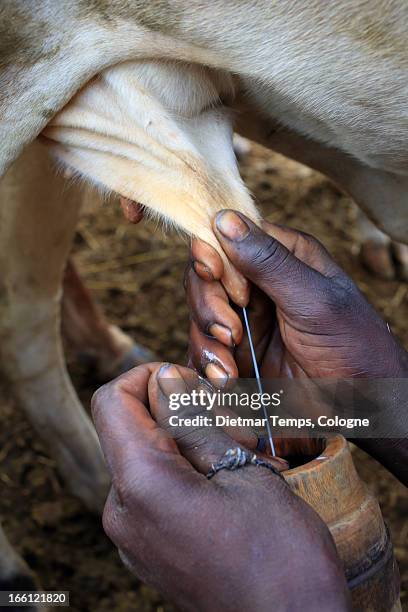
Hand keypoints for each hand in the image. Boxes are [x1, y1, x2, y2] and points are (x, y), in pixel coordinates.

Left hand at [92, 363, 349, 611]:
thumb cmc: (280, 556)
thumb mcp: (244, 470)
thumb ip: (194, 422)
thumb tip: (165, 378)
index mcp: (141, 484)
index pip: (112, 400)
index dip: (148, 377)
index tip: (192, 384)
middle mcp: (122, 511)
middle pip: (132, 428)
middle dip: (180, 412)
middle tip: (240, 429)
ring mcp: (132, 537)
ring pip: (147, 458)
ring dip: (190, 444)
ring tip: (246, 460)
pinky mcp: (148, 551)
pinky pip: (153, 492)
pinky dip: (185, 473)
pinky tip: (231, 486)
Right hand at [187, 210, 407, 380]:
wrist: (365, 403)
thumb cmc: (354, 345)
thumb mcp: (315, 299)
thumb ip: (269, 262)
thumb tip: (225, 219)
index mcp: (283, 256)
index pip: (228, 239)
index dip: (214, 256)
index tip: (215, 276)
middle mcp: (260, 284)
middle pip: (205, 279)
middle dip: (208, 308)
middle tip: (229, 334)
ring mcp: (248, 319)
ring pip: (200, 317)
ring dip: (206, 344)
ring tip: (229, 372)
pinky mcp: (240, 352)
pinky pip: (206, 350)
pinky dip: (208, 365)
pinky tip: (226, 381)